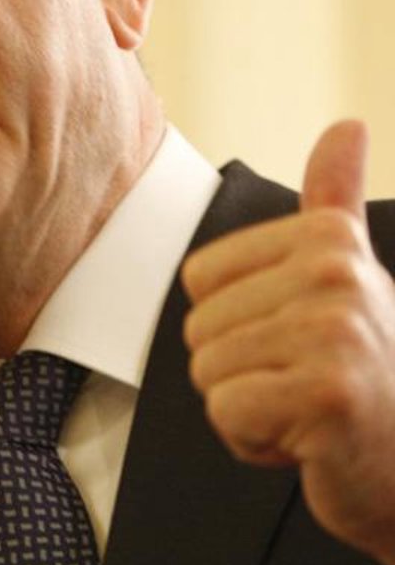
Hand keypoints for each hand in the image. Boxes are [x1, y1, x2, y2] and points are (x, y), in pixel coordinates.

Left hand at [182, 120, 394, 564]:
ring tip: (306, 408)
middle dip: (239, 370)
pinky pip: (225, 412)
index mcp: (327, 239)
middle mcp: (335, 275)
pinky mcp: (327, 397)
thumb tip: (346, 123)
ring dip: (247, 407)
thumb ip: (333, 198)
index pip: (198, 278)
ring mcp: (334, 334)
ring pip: (208, 371)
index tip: (295, 338)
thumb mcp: (349, 271)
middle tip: (303, 381)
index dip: (233, 321)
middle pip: (199, 327)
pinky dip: (253, 441)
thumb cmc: (367, 369)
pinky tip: (306, 442)